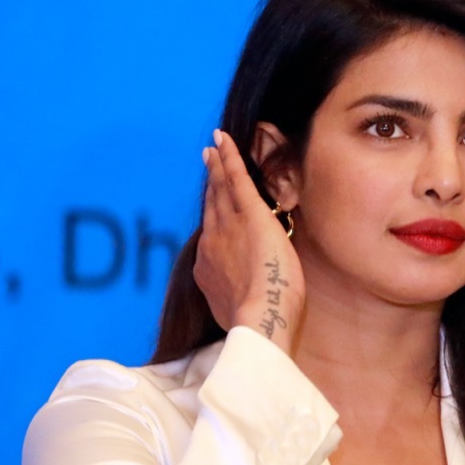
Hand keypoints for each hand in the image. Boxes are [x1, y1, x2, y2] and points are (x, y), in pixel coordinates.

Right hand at [194, 129, 303, 354]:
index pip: (212, 234)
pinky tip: (224, 140)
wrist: (258, 320)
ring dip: (218, 167)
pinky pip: (237, 179)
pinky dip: (230, 158)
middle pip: (213, 206)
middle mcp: (213, 242)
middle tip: (206, 161)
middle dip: (210, 183)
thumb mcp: (235, 311)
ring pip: (222, 189)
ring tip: (213, 150)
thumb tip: (239, 302)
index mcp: (209, 267)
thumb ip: (233, 299)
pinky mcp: (250, 215)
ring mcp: (229, 226)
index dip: (211, 214)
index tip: (210, 202)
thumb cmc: (256, 324)